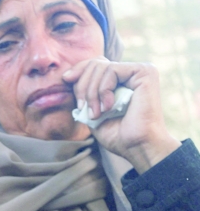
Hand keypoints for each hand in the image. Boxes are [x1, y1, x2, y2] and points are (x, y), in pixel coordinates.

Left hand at [62, 58, 179, 172]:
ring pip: (100, 66)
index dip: (79, 70)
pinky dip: (103, 90)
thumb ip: (85, 93)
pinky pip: (111, 70)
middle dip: (82, 86)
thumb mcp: (93, 111)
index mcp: (122, 79)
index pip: (95, 63)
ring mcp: (140, 70)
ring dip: (91, 93)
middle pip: (95, 63)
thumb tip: (67, 76)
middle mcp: (132, 72)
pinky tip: (108, 107)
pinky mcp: (145, 72)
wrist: (138, 147)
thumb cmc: (118, 135)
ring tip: (96, 113)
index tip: (66, 80)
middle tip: (84, 109)